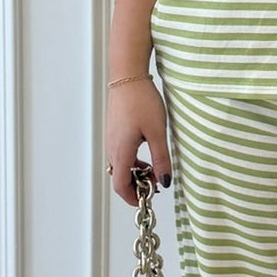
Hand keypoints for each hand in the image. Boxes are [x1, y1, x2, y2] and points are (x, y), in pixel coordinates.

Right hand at [105, 79, 171, 206]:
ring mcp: (111, 140)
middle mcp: (112, 148)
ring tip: (154, 169)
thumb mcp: (157, 132)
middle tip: (155, 184)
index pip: (120, 186)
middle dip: (136, 186)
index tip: (147, 200)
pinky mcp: (115, 132)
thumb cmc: (141, 101)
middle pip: (119, 178)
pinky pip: (120, 155)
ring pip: (120, 166)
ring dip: (134, 173)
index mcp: (121, 152)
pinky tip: (147, 154)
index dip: (132, 198)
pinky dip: (132, 161)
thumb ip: (161, 159)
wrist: (128, 76)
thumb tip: (164, 182)